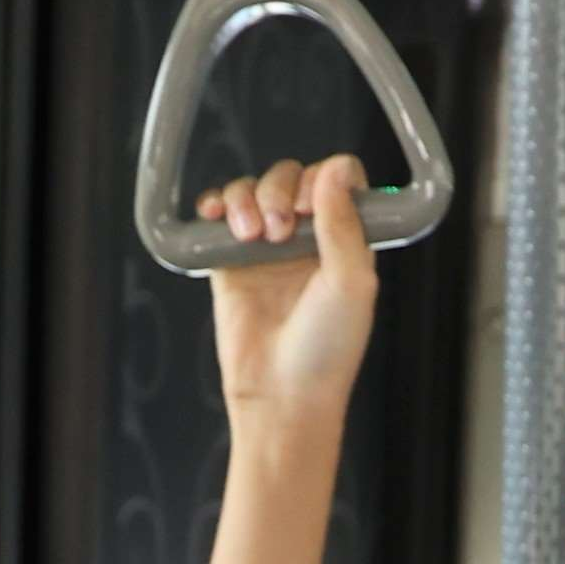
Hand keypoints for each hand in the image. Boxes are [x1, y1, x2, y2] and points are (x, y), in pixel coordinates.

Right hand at [204, 156, 378, 428]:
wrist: (281, 395)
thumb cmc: (327, 349)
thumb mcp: (351, 283)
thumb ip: (344, 223)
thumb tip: (336, 167)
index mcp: (346, 239)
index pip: (338, 179)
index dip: (323, 178)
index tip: (312, 207)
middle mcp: (307, 238)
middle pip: (291, 177)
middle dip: (280, 190)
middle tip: (279, 229)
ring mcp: (266, 248)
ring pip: (252, 189)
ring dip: (247, 198)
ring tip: (251, 235)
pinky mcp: (230, 262)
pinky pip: (218, 216)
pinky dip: (213, 205)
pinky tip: (215, 216)